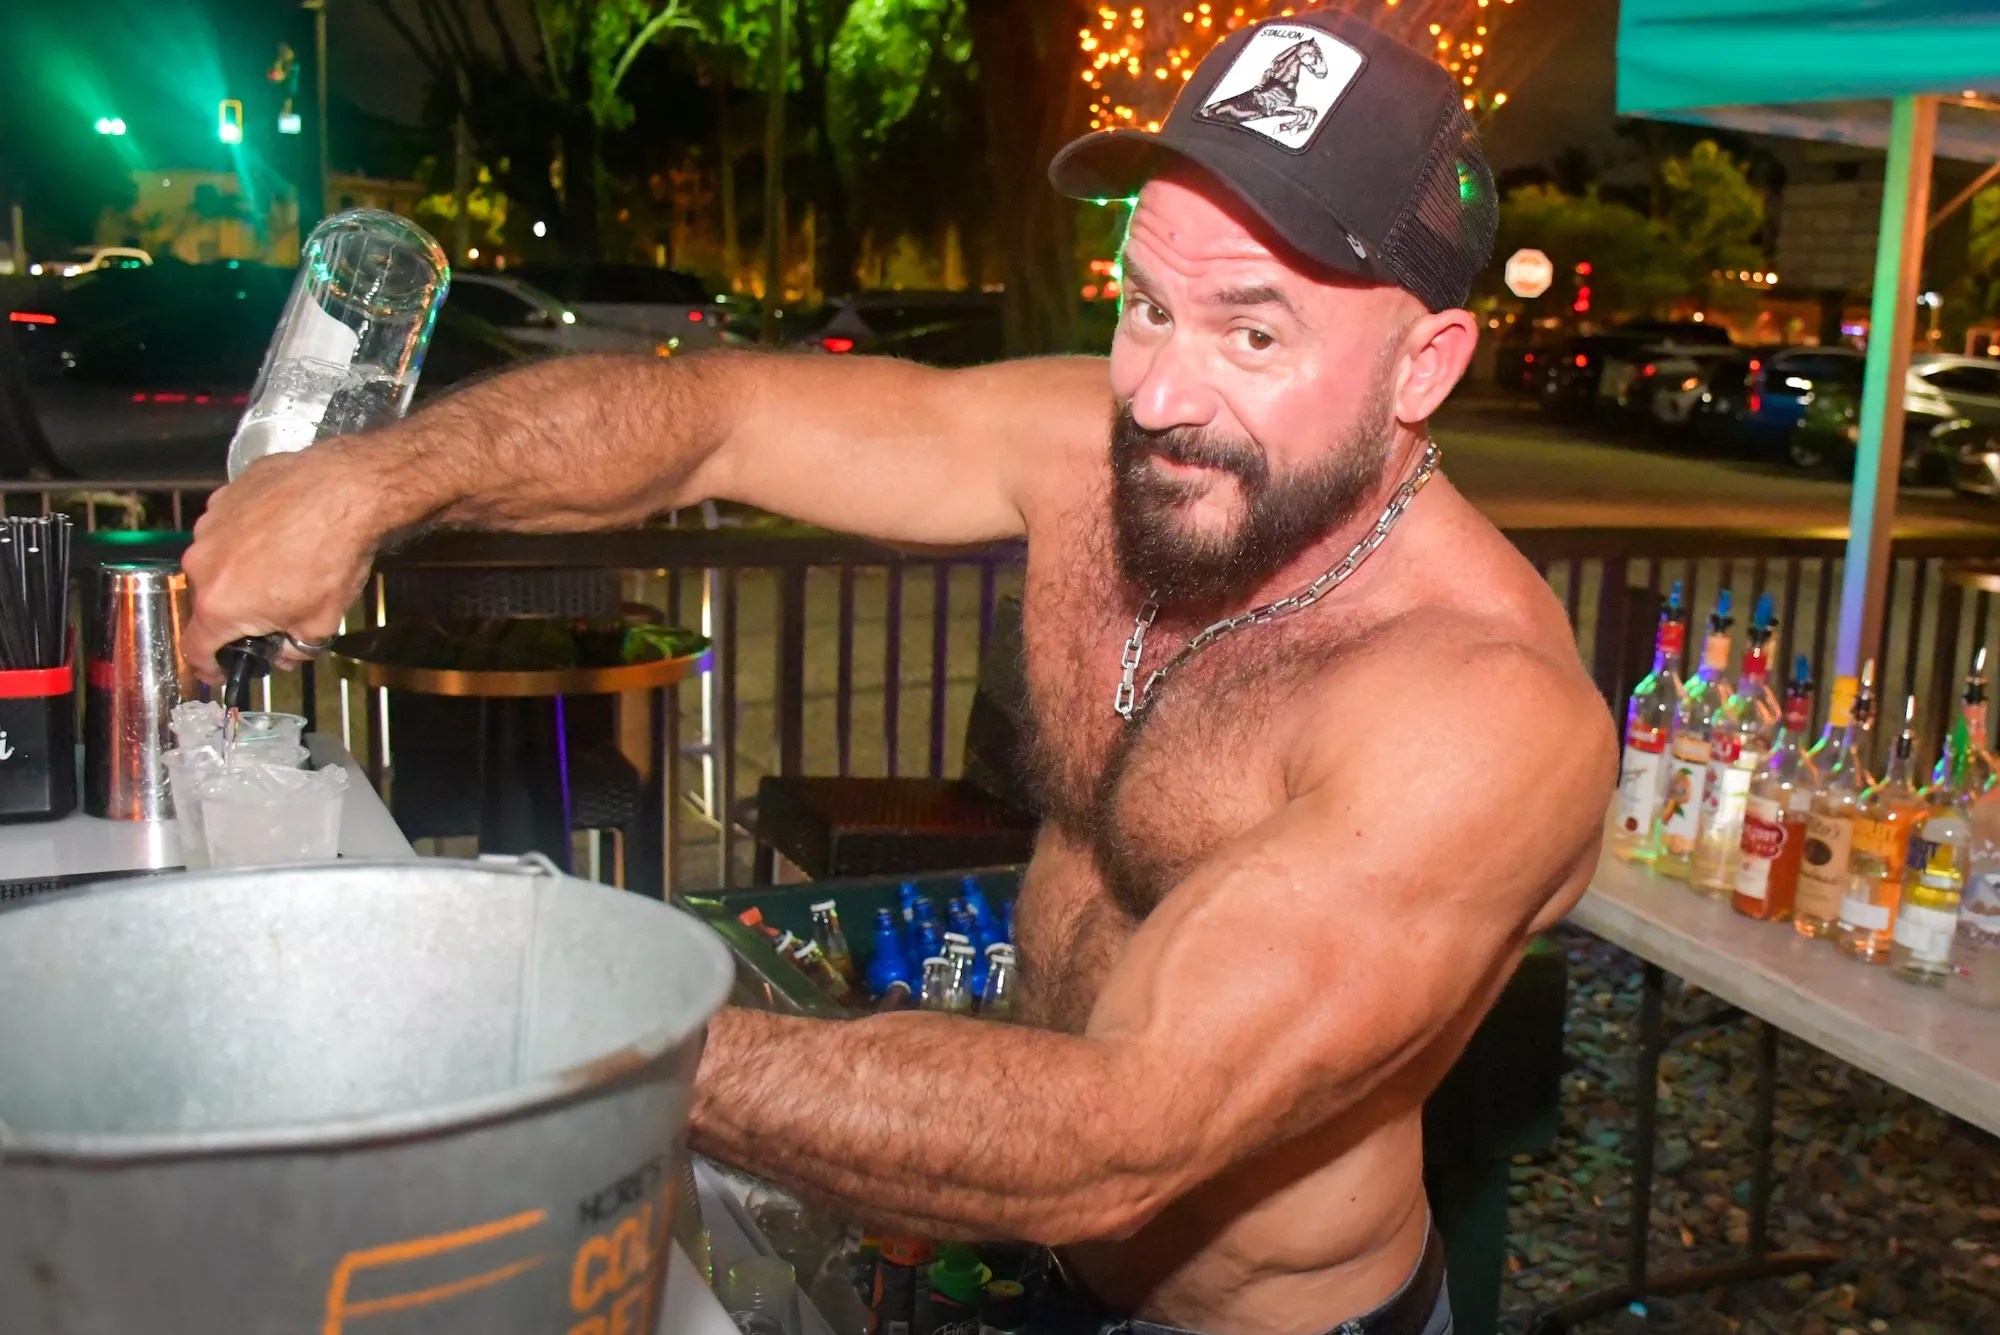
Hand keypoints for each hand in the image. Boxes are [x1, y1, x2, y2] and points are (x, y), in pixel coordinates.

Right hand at [180, 449, 385, 682]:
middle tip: (273, 610)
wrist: (344, 492)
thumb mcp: (322, 623)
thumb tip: (286, 653)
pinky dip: (248, 535)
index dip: (209, 665)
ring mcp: (209, 526)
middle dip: (238, 611)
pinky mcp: (224, 497)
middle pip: (211, 600)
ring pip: (218, 561)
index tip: (220, 668)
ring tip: (284, 564)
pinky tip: (283, 532)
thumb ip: (296, 648)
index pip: (197, 648)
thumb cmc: (332, 558)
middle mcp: (202, 565)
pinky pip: (229, 526)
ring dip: (242, 570)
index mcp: (219, 605)